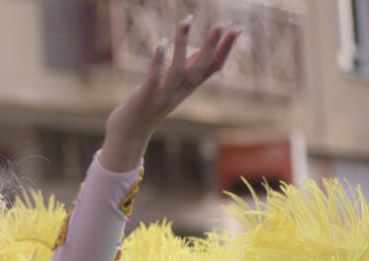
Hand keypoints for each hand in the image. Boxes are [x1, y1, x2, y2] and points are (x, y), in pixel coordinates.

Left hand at [101, 16, 239, 170]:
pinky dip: (158, 61)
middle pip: (200, 69)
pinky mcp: (145, 97)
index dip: (226, 50)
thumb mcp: (174, 86)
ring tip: (186, 22)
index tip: (238, 29)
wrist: (131, 132)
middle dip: (211, 47)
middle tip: (222, 24)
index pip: (213, 68)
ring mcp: (163, 96)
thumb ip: (187, 68)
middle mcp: (180, 92)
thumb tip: (203, 48)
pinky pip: (153, 78)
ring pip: (177, 71)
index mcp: (189, 88)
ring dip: (182, 45)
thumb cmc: (152, 103)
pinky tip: (162, 43)